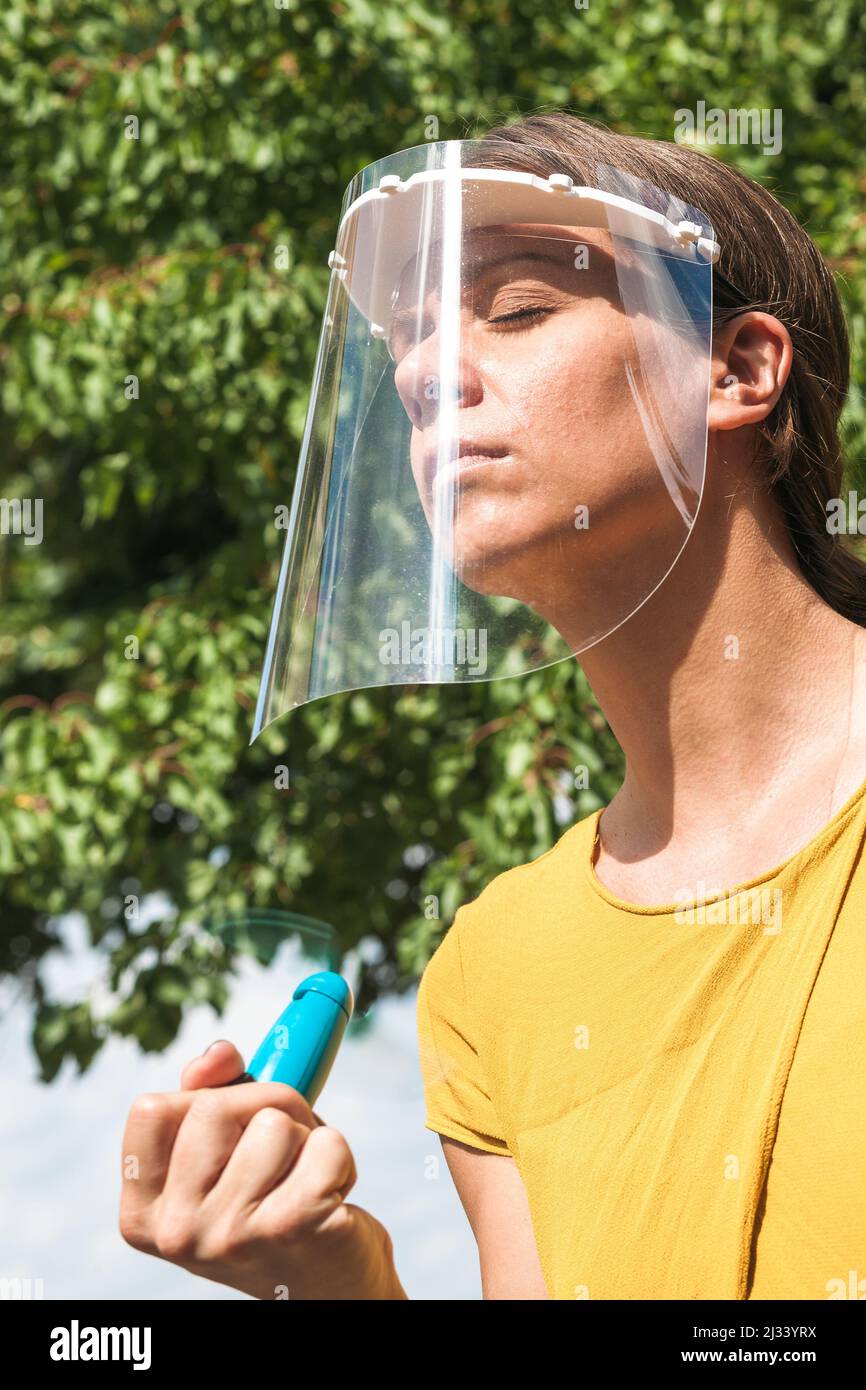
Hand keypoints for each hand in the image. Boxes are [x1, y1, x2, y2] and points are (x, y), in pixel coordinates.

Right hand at [119, 1040, 402, 1299]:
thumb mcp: (224, 1154)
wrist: (329, 1289)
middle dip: (266, 1108)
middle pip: (216, 1106)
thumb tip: (218, 1053)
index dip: (201, 1099)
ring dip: (305, 1138)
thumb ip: (208, 1092)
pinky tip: (331, 1197)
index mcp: (145, 1213)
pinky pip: (326, 1143)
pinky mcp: (293, 1227)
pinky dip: (340, 1158)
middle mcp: (178, 1232)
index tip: (229, 1127)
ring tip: (304, 1181)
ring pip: (275, 1122)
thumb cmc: (272, 1205)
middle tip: (283, 1151)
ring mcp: (232, 1235)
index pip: (151, 1110)